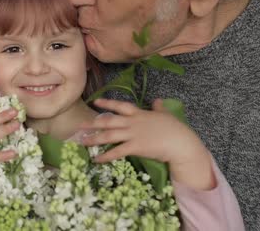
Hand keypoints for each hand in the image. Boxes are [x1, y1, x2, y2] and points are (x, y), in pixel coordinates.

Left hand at [80, 98, 214, 189]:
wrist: (180, 142)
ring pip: (109, 136)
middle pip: (109, 121)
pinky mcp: (135, 147)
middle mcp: (132, 122)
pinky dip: (105, 156)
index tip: (95, 101)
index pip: (120, 106)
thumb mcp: (166, 115)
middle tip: (80, 125)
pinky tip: (96, 159)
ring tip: (82, 142)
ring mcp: (132, 134)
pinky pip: (116, 152)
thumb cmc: (175, 129)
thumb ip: (159, 108)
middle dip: (93, 123)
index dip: (107, 103)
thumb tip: (158, 100)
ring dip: (94, 139)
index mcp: (139, 114)